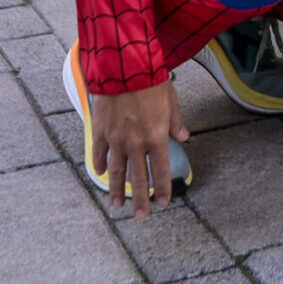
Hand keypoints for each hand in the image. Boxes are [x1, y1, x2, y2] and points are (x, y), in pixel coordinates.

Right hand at [90, 79, 187, 217]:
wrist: (124, 67)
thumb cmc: (150, 80)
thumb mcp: (171, 100)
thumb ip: (175, 122)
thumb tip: (183, 137)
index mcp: (156, 136)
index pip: (160, 170)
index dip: (162, 188)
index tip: (162, 202)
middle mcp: (135, 143)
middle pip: (138, 178)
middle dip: (139, 200)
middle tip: (140, 216)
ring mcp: (115, 139)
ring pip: (116, 171)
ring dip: (117, 189)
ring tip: (117, 205)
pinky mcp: (100, 130)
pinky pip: (99, 153)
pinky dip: (100, 164)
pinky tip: (102, 173)